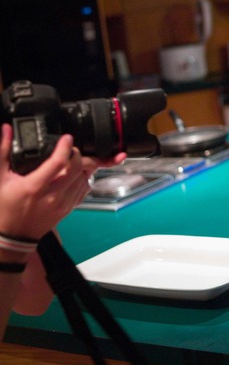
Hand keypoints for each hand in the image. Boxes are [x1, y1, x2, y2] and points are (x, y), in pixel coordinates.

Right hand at [0, 124, 125, 241]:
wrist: (12, 235)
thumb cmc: (4, 207)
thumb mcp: (0, 178)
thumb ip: (3, 151)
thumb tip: (5, 130)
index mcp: (34, 187)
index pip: (58, 163)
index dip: (66, 147)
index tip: (66, 138)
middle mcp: (52, 196)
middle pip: (76, 169)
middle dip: (76, 154)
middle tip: (69, 149)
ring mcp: (62, 204)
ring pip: (83, 178)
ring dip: (81, 166)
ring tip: (71, 160)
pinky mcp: (68, 209)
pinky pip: (83, 190)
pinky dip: (82, 179)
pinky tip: (73, 174)